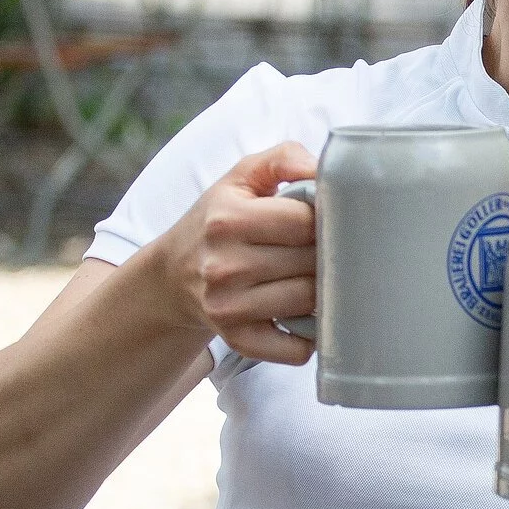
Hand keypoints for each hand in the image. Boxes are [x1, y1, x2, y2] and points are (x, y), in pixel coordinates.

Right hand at [152, 143, 319, 365]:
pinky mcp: (237, 339)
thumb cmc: (219, 220)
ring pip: (309, 301)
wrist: (173, 274)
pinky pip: (294, 349)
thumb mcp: (242, 178)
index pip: (307, 221)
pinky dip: (312, 337)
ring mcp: (228, 306)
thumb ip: (284, 159)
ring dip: (326, 291)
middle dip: (331, 255)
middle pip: (312, 262)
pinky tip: (310, 317)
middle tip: (334, 249)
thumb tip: (323, 169)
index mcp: (228, 219)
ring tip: (320, 276)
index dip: (331, 220)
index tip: (334, 219)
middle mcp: (223, 264)